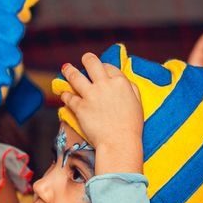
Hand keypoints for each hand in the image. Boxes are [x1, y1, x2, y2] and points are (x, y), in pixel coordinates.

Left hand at [59, 52, 143, 174]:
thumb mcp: (138, 103)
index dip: (103, 67)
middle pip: (91, 62)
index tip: (100, 70)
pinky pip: (68, 96)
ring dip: (69, 71)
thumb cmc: (131, 127)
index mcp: (120, 82)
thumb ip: (131, 89)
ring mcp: (90, 95)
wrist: (119, 143)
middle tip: (84, 60)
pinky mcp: (80, 107)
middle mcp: (104, 85)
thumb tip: (124, 81)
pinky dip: (65, 95)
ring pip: (74, 76)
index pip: (108, 66)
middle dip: (86, 59)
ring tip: (65, 69)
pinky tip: (63, 94)